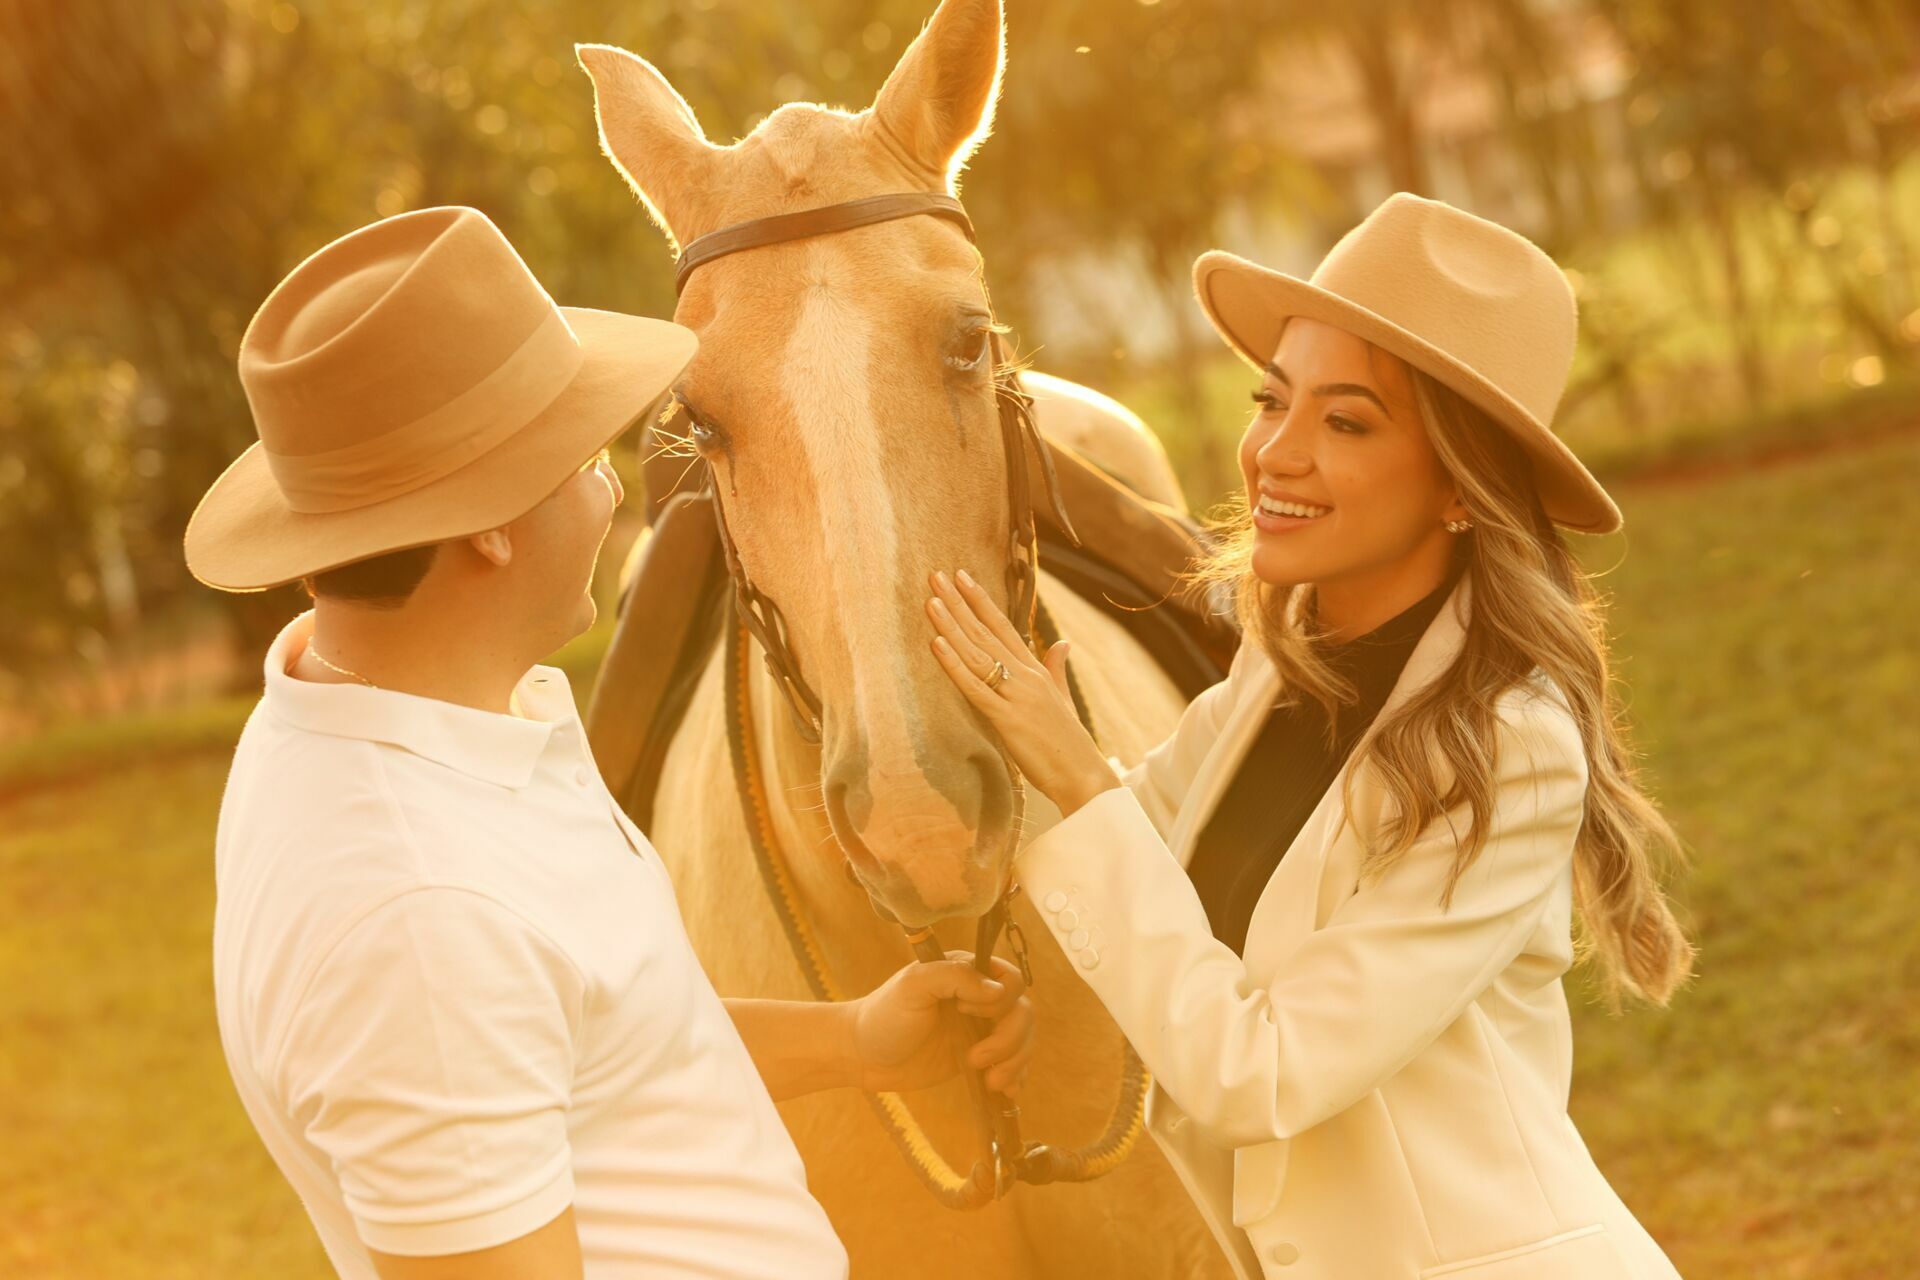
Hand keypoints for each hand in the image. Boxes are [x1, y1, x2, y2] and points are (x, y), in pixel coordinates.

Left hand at [848, 952, 1033, 1096]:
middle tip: (975, 1060)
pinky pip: (1013, 1065)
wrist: (863, 1056)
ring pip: (1023, 1040)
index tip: (965, 1013)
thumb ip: (954, 977)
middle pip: (1023, 1013)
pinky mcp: (980, 1058)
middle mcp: (979, 1000)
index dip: (1000, 999)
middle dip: (1009, 1040)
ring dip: (1015, 1063)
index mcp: (966, 974)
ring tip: (991, 1083)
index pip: (1010, 979)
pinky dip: (1016, 1078)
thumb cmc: (883, 1016)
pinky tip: (1006, 1092)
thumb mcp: (913, 987)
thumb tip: (998, 991)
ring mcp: (981, 1030)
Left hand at [924, 568, 1119, 815]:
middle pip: (985, 633)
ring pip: (976, 654)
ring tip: (931, 600)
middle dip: (959, 603)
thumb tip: (1062, 643)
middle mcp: (1025, 676)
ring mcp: (1016, 695)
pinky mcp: (1007, 718)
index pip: (1004, 627)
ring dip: (951, 626)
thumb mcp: (1063, 699)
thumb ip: (1057, 669)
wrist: (1083, 775)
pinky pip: (974, 687)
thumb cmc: (1070, 742)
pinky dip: (954, 665)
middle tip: (936, 576)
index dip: (981, 601)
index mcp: (1036, 671)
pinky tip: (936, 644)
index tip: (962, 577)